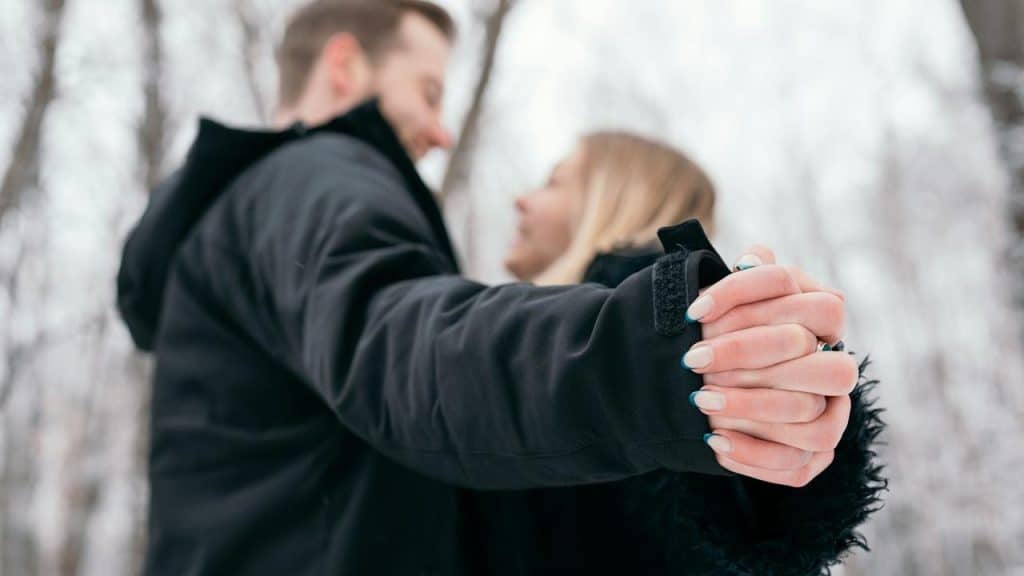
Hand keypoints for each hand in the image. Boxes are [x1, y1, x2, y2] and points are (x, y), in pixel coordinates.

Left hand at [683, 245, 853, 486]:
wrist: (704, 388)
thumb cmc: (719, 335)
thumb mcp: (725, 307)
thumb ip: (743, 281)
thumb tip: (755, 256)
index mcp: (823, 323)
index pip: (813, 302)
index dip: (746, 296)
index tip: (693, 311)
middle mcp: (836, 369)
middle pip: (820, 362)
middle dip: (748, 355)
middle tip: (693, 360)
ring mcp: (831, 416)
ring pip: (810, 416)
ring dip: (749, 407)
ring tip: (698, 400)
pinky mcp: (812, 457)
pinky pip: (795, 466)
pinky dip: (752, 455)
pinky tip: (712, 441)